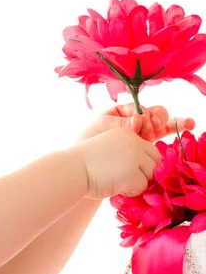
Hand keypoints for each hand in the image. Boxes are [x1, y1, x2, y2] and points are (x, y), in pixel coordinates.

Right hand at [73, 128, 162, 199]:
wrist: (71, 170)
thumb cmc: (86, 164)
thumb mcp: (110, 149)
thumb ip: (129, 152)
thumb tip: (154, 170)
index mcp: (127, 134)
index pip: (151, 150)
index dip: (145, 164)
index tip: (130, 171)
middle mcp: (134, 142)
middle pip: (157, 162)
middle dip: (146, 174)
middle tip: (126, 179)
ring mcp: (134, 157)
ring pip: (152, 176)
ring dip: (138, 182)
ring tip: (117, 181)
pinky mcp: (132, 173)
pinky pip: (142, 187)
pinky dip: (130, 191)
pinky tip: (114, 186)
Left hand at [78, 103, 195, 142]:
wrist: (85, 165)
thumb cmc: (89, 141)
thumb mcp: (102, 126)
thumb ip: (121, 122)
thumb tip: (138, 121)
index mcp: (122, 113)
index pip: (139, 108)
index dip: (143, 114)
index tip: (138, 124)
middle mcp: (134, 121)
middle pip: (153, 114)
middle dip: (155, 120)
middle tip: (151, 129)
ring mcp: (141, 134)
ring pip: (162, 123)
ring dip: (172, 122)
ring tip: (184, 123)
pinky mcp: (146, 146)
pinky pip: (164, 134)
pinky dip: (177, 128)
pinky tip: (189, 125)